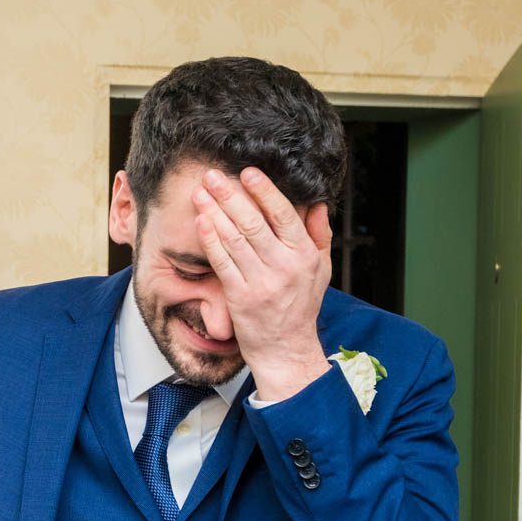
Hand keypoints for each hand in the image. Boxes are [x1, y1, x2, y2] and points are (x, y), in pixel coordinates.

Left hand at [193, 167, 333, 401]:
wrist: (285, 348)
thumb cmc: (301, 306)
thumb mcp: (321, 270)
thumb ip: (319, 234)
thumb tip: (316, 202)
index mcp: (304, 255)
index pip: (284, 215)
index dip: (265, 192)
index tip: (248, 172)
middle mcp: (284, 267)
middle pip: (253, 223)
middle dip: (230, 196)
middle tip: (212, 176)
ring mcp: (261, 282)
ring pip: (235, 239)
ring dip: (214, 212)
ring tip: (200, 193)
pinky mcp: (239, 297)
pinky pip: (222, 262)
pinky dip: (210, 240)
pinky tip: (201, 222)